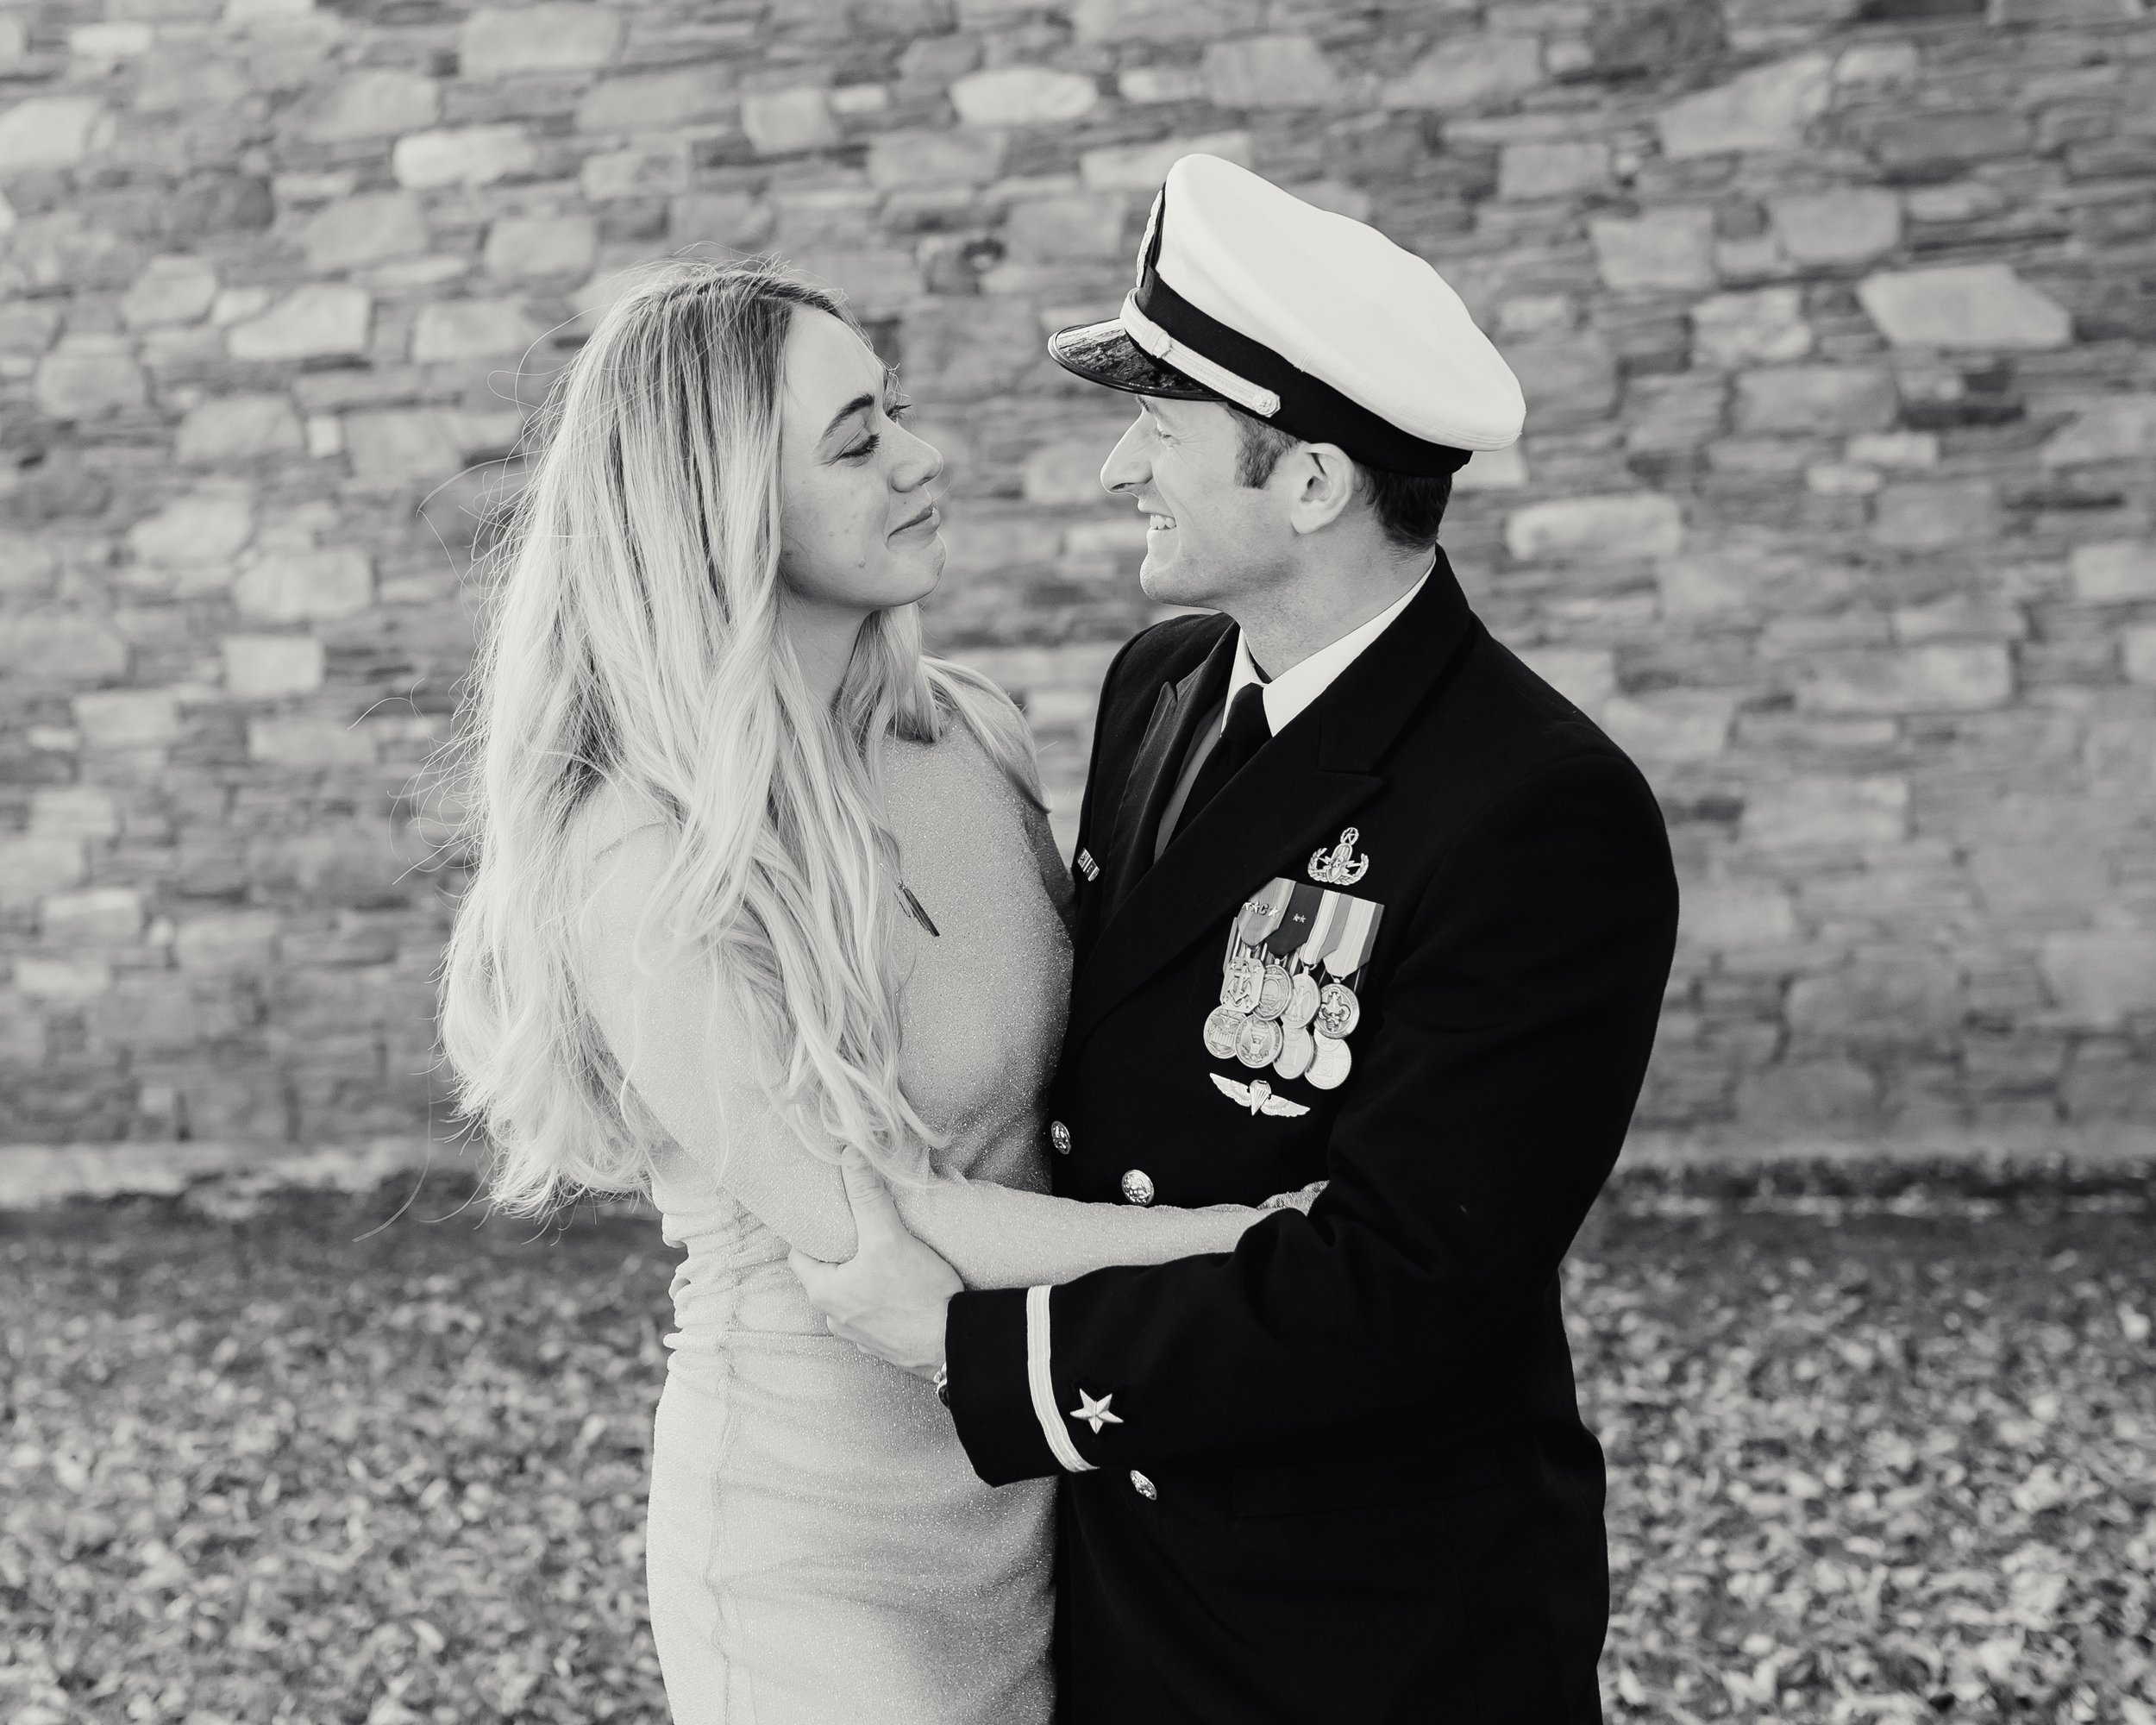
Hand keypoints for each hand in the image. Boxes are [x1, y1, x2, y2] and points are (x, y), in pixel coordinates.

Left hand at [789, 1158, 961, 1380]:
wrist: (957, 1345)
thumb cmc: (917, 1296)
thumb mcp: (888, 1237)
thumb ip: (867, 1196)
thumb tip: (849, 1155)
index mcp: (825, 1293)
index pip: (799, 1255)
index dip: (811, 1232)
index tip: (828, 1214)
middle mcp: (836, 1318)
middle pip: (828, 1274)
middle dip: (842, 1252)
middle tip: (860, 1226)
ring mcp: (862, 1335)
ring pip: (853, 1295)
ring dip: (863, 1276)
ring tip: (884, 1253)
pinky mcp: (888, 1344)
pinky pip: (876, 1314)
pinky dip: (884, 1298)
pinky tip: (905, 1284)